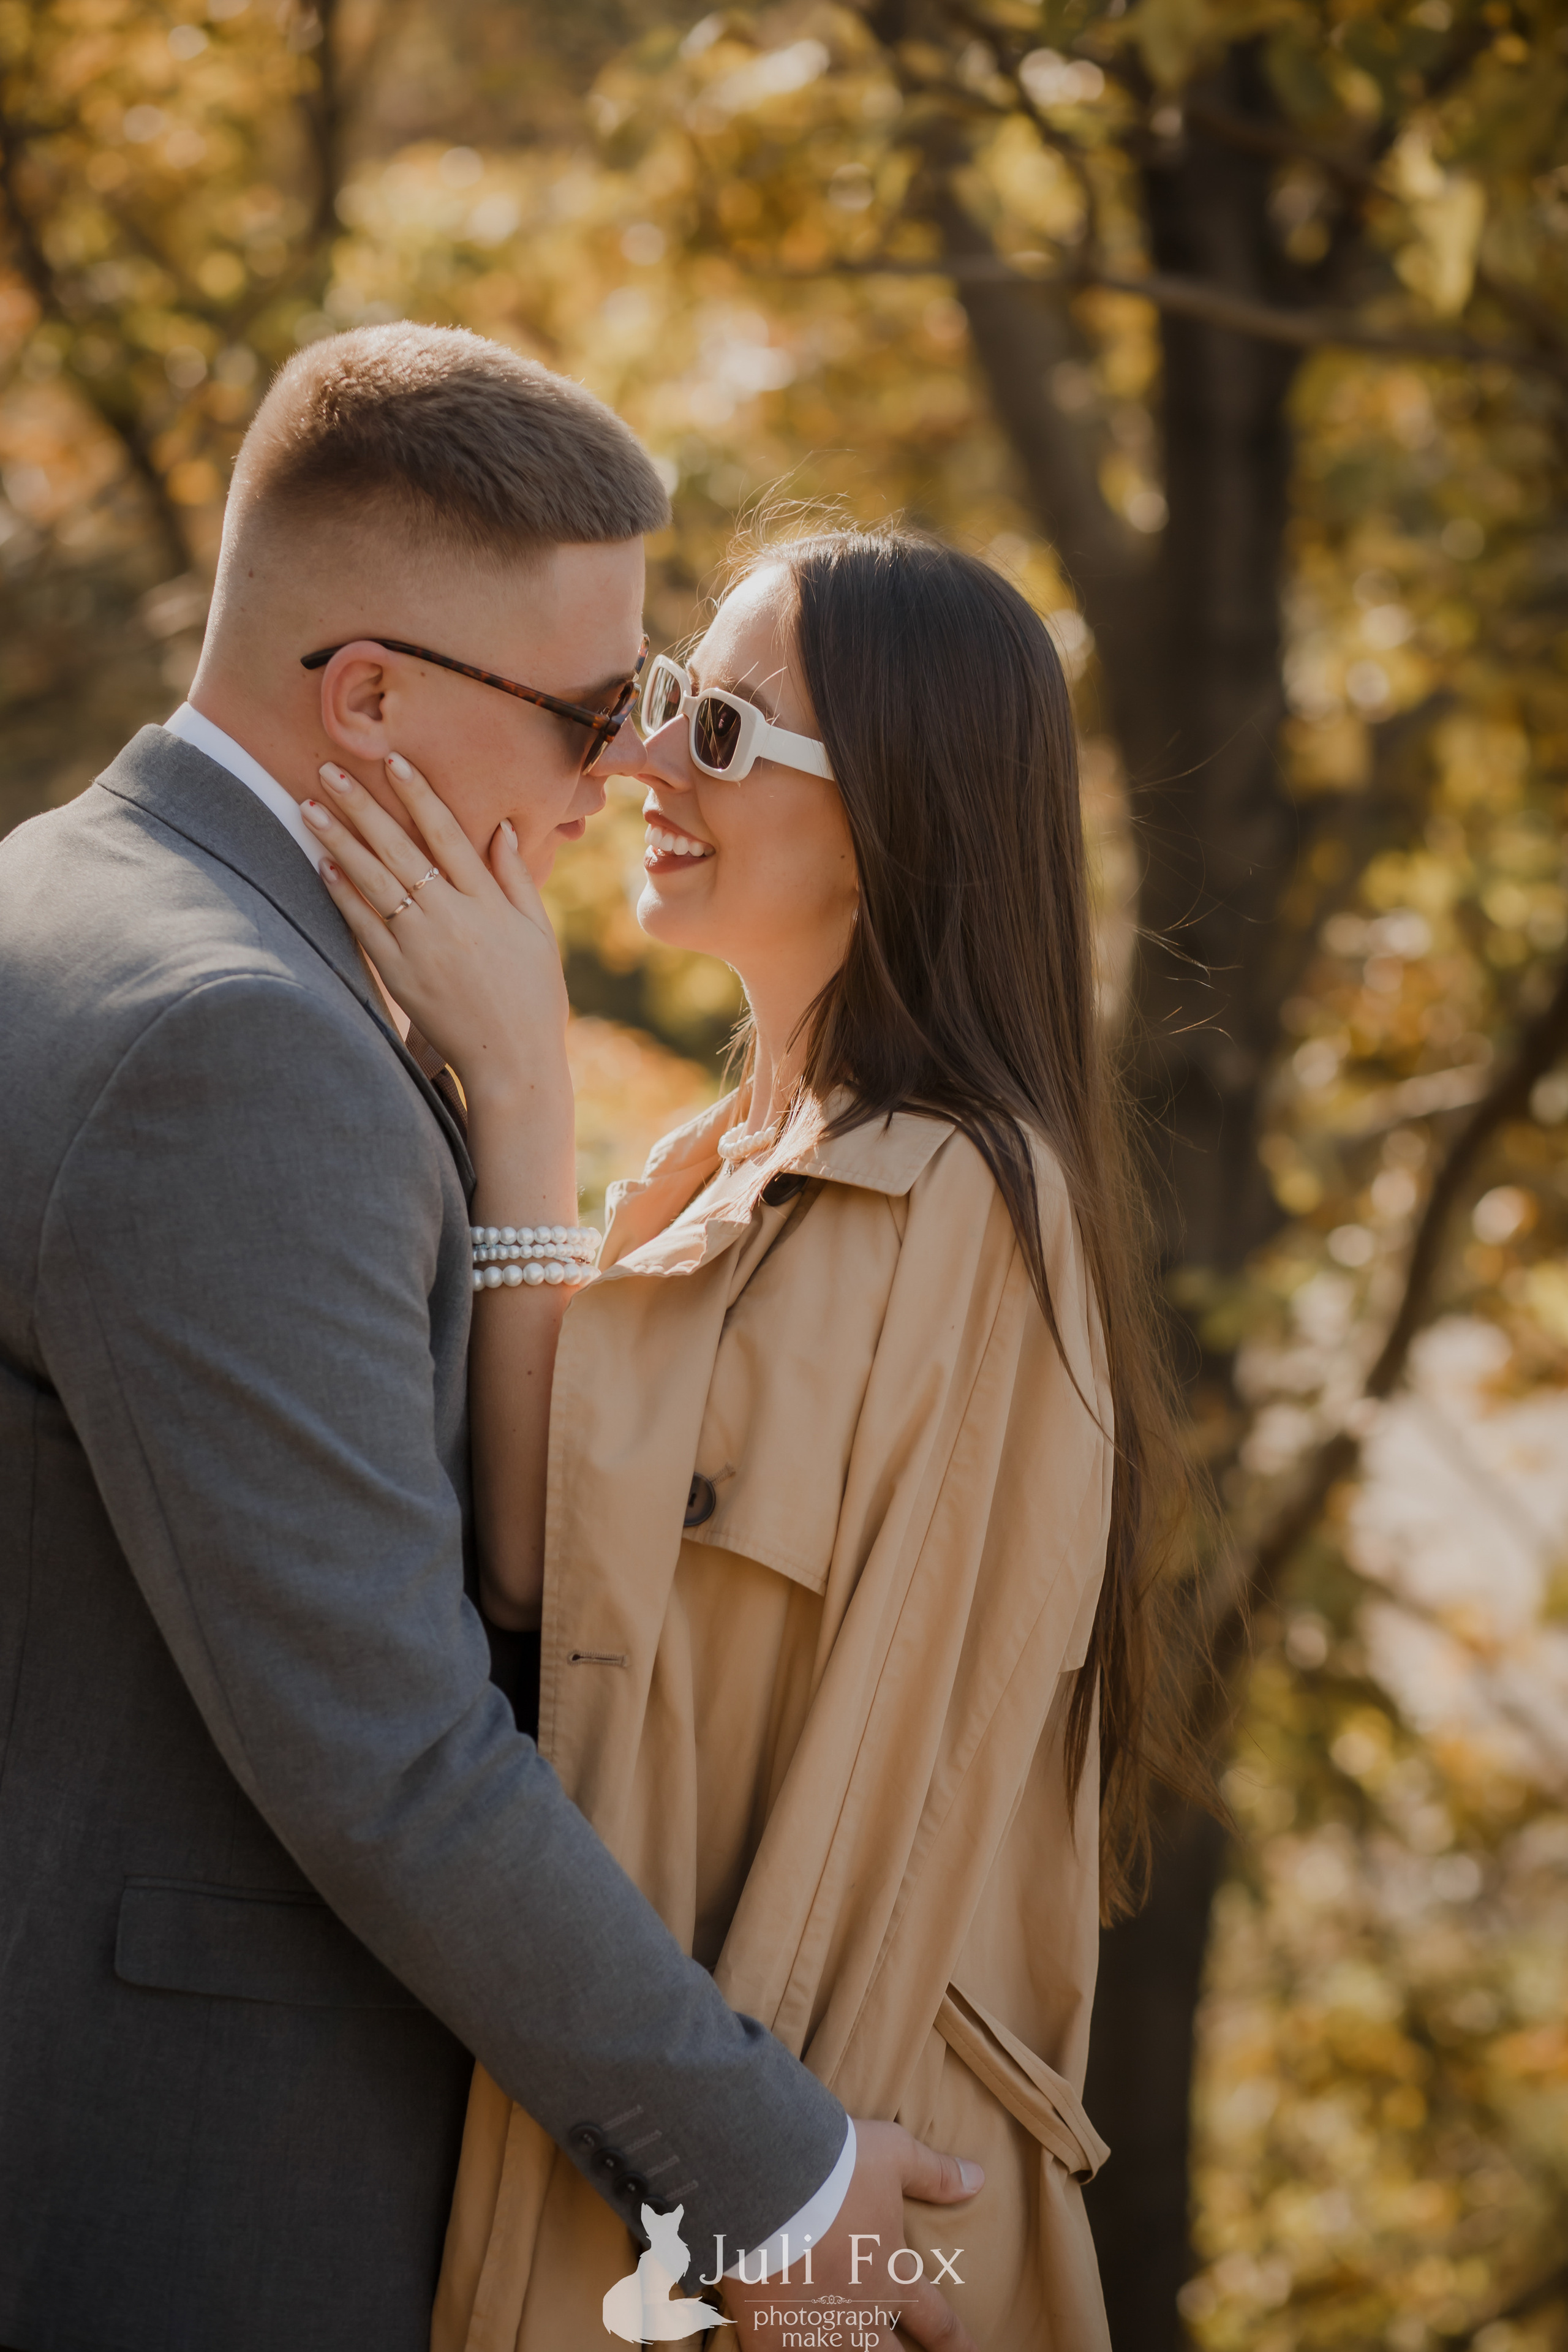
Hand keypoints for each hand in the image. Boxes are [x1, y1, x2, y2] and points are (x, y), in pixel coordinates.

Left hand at [306, 752, 568, 1106]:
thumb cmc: (533, 998)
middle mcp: (452, 916)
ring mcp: (421, 944)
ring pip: (374, 880)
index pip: (447, 834)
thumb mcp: (538, 933)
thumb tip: (503, 829)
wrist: (513, 1062)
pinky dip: (342, 893)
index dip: (418, 794)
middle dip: (362, 805)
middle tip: (328, 768)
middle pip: (399, 847)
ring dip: (338, 840)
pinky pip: (364, 925)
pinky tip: (321, 862)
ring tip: (309, 806)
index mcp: (488, 902)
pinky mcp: (399, 973)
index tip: (393, 760)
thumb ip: (517, 879)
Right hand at [721, 2120, 982, 2350]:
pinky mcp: (770, 2334)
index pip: (939, 2324)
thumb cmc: (836, 2165)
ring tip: (842, 2345)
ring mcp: (815, 2331)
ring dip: (848, 2351)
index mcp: (893, 2277)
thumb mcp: (894, 2155)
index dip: (960, 2346)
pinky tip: (784, 2343)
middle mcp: (860, 2314)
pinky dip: (789, 2348)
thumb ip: (934, 2174)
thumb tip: (978, 2178)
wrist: (767, 2177)